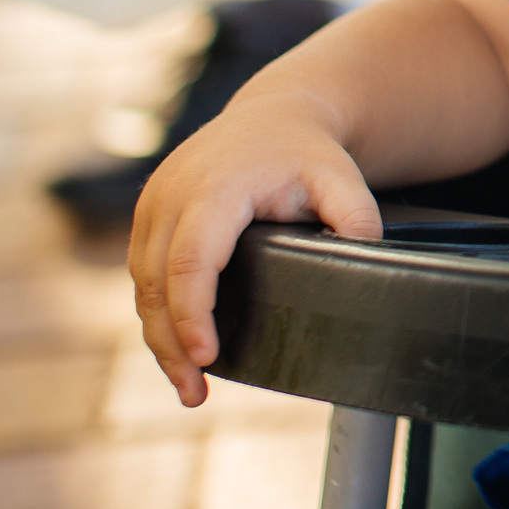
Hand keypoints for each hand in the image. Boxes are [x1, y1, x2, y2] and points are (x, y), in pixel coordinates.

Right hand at [127, 91, 382, 407]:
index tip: (207, 356)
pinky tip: (175, 347)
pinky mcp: (147, 215)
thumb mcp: (341, 177)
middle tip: (195, 393)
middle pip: (157, 281)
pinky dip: (155, 313)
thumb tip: (367, 260)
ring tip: (189, 385)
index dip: (194, 313)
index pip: (193, 258)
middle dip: (172, 342)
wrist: (275, 115)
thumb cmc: (307, 152)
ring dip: (159, 336)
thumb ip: (356, 217)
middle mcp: (173, 194)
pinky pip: (141, 273)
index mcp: (215, 186)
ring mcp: (153, 203)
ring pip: (142, 283)